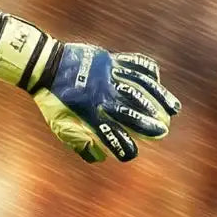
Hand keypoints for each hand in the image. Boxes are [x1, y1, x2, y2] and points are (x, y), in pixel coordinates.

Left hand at [34, 46, 181, 162]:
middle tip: (163, 132)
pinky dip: (149, 71)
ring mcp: (108, 75)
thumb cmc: (51, 98)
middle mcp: (102, 94)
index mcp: (88, 111)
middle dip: (149, 123)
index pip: (110, 133)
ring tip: (173, 110)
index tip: (131, 154)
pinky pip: (134, 63)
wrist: (43, 64)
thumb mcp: (58, 123)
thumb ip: (77, 141)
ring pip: (139, 87)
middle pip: (131, 111)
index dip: (122, 146)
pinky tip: (157, 81)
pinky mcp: (109, 59)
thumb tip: (100, 157)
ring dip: (158, 99)